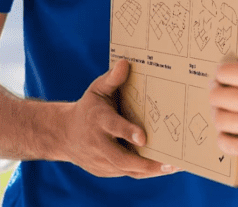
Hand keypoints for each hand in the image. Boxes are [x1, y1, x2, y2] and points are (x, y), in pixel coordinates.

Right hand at [59, 60, 175, 177]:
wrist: (64, 134)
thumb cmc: (89, 107)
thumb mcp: (97, 89)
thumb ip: (112, 79)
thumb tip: (125, 63)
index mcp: (98, 121)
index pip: (113, 127)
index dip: (128, 133)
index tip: (144, 138)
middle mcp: (98, 144)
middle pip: (121, 158)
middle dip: (144, 162)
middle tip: (168, 163)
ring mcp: (100, 160)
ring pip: (126, 170)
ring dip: (149, 170)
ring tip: (173, 167)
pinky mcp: (104, 171)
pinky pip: (126, 173)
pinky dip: (143, 172)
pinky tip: (162, 168)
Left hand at [210, 28, 237, 156]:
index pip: (228, 73)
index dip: (222, 71)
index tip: (225, 73)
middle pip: (221, 97)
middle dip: (215, 91)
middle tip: (219, 90)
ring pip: (224, 121)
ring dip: (217, 113)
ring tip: (222, 109)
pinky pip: (236, 147)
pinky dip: (224, 141)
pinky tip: (225, 135)